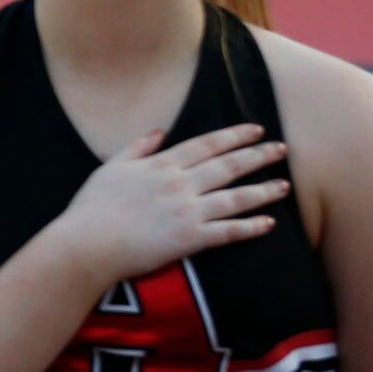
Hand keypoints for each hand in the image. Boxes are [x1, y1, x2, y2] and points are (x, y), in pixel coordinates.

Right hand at [51, 123, 289, 285]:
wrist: (88, 243)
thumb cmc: (93, 206)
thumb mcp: (111, 167)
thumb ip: (138, 147)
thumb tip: (159, 131)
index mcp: (161, 165)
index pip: (207, 145)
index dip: (234, 136)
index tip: (256, 129)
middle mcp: (180, 184)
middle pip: (228, 166)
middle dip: (258, 156)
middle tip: (282, 149)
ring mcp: (187, 211)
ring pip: (235, 197)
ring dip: (263, 191)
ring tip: (284, 185)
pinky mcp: (190, 239)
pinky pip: (228, 232)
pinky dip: (250, 227)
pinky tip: (268, 223)